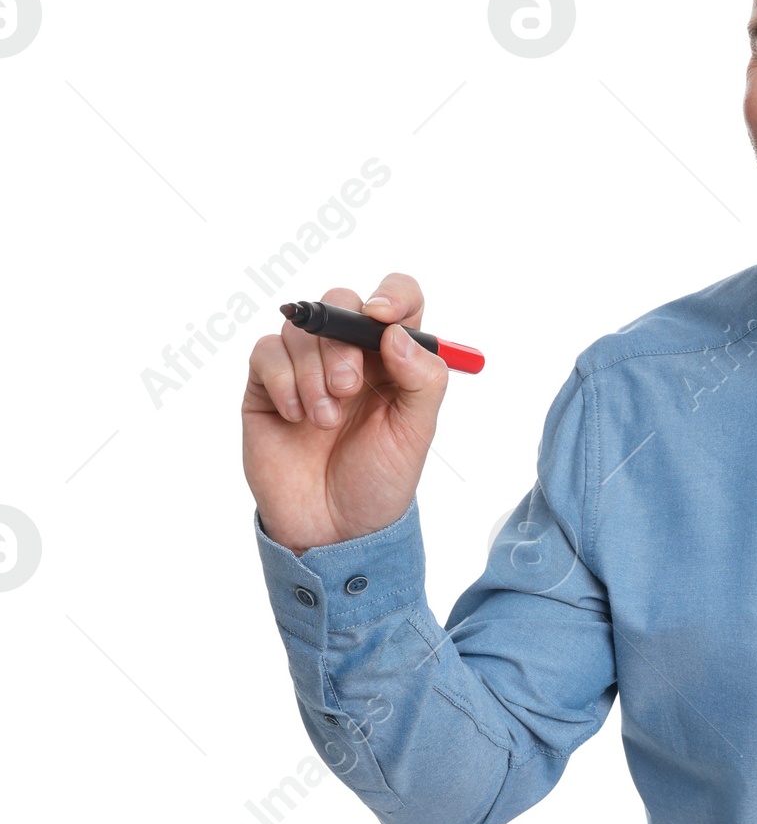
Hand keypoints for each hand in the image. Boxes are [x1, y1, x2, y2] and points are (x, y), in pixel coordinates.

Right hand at [242, 274, 450, 555]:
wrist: (332, 528)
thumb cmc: (378, 481)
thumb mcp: (416, 434)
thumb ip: (422, 379)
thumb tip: (395, 332)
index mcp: (394, 359)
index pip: (399, 299)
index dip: (392, 294)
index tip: (381, 316)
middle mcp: (350, 354)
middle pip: (342, 303)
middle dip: (343, 344)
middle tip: (348, 389)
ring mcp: (306, 367)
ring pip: (301, 327)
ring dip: (312, 371)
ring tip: (324, 421)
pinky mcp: (268, 385)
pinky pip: (266, 352)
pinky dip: (282, 381)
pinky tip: (296, 418)